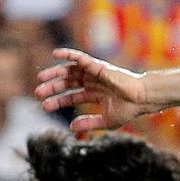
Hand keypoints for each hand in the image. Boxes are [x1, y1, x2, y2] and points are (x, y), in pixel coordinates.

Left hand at [35, 48, 150, 132]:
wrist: (142, 99)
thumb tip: (71, 127)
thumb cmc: (129, 109)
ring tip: (40, 78)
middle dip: (53, 88)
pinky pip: (81, 58)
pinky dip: (69, 54)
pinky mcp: (98, 66)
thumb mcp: (106, 120)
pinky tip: (55, 53)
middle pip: (68, 83)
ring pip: (71, 71)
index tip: (44, 106)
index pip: (72, 96)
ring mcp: (95, 73)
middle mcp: (94, 82)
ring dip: (55, 73)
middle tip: (37, 93)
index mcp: (96, 94)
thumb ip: (89, 123)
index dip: (58, 101)